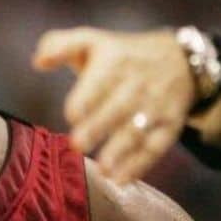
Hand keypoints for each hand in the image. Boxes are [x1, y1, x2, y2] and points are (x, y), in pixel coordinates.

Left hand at [33, 26, 194, 182]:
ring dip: (120, 151)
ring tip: (103, 168)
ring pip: (138, 130)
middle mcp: (137, 85)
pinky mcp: (170, 125)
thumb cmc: (122, 55)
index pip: (99, 82)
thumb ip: (59, 46)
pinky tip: (121, 179)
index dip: (85, 100)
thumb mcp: (92, 41)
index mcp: (114, 62)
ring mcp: (156, 106)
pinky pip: (156, 147)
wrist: (181, 60)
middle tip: (78, 145)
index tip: (73, 115)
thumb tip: (38, 62)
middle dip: (99, 127)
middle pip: (118, 108)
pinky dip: (140, 165)